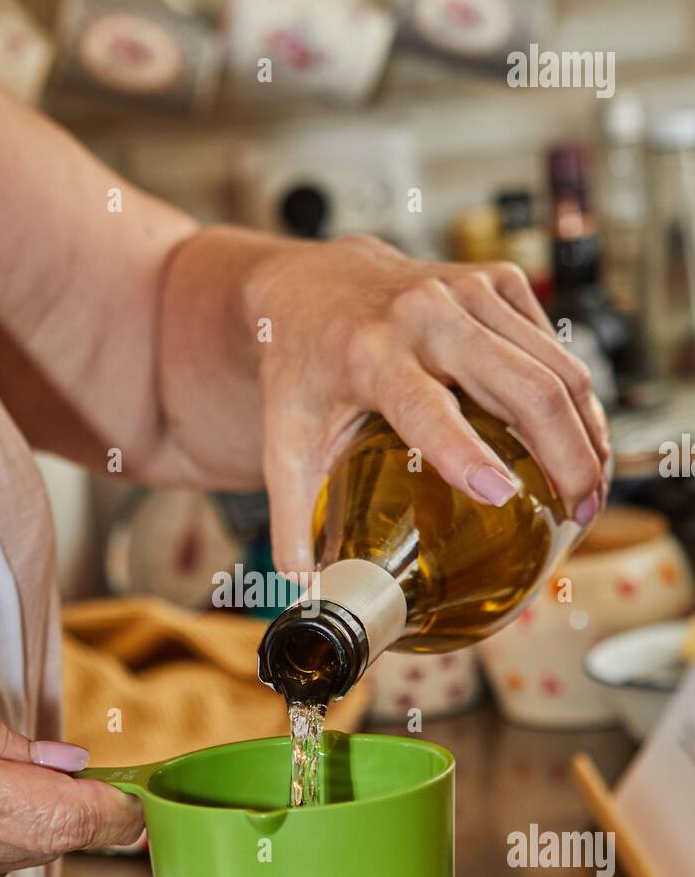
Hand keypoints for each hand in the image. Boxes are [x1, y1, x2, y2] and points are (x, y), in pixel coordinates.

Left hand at [242, 236, 609, 572]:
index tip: (504, 498)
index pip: (428, 409)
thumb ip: (290, 520)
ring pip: (558, 367)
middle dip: (568, 457)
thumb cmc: (301, 367)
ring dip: (588, 433)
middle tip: (582, 514)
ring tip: (592, 490)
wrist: (315, 285)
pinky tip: (579, 443)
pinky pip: (556, 347)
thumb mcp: (283, 440)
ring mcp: (470, 291)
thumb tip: (310, 594)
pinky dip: (578, 400)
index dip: (468, 455)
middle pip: (526, 387)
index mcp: (370, 354)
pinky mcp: (500, 281)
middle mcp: (426, 313)